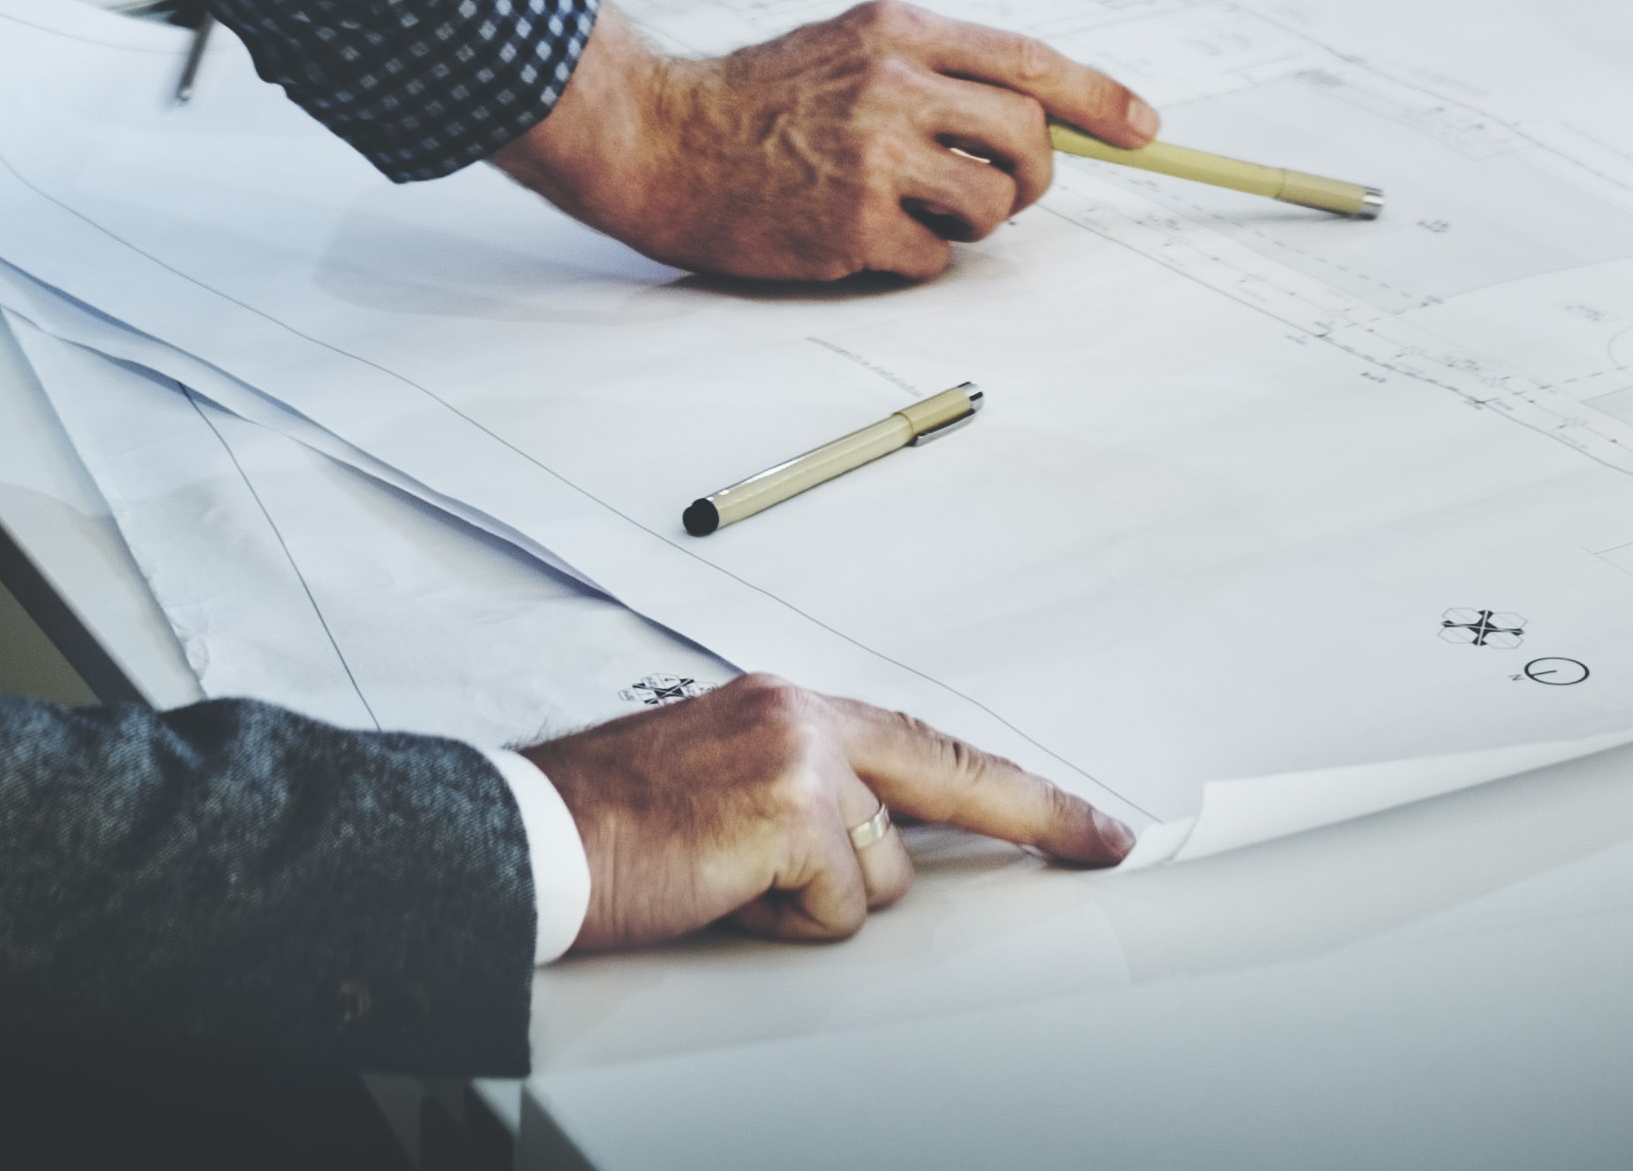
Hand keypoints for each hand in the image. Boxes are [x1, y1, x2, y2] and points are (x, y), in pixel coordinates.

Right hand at [494, 1, 1158, 281]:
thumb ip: (937, 68)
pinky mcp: (851, 224)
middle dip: (1035, 177)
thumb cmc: (757, 100)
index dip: (1098, 97)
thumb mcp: (848, 46)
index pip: (1029, 60)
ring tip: (918, 210)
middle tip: (1004, 191)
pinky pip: (937, 258)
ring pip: (992, 204)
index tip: (1145, 128)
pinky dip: (918, 257)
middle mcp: (893, 85)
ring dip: (975, 221)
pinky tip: (865, 235)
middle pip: (1029, 138)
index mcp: (899, 31)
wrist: (658, 138)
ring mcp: (873, 156)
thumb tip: (1042, 116)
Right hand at [521, 672, 1133, 952]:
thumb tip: (884, 860)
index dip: (1011, 787)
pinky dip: (783, 926)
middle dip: (1040, 817)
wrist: (526, 835)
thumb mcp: (722, 787)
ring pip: (880, 878)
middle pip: (955, 777)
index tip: (1084, 817)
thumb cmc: (608, 825)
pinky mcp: (792, 814)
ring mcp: (802, 760)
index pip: (926, 744)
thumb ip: (807, 799)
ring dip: (814, 905)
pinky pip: (836, 910)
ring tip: (729, 887)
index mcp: (790, 707)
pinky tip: (720, 897)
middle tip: (1106, 843)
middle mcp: (804, 716)